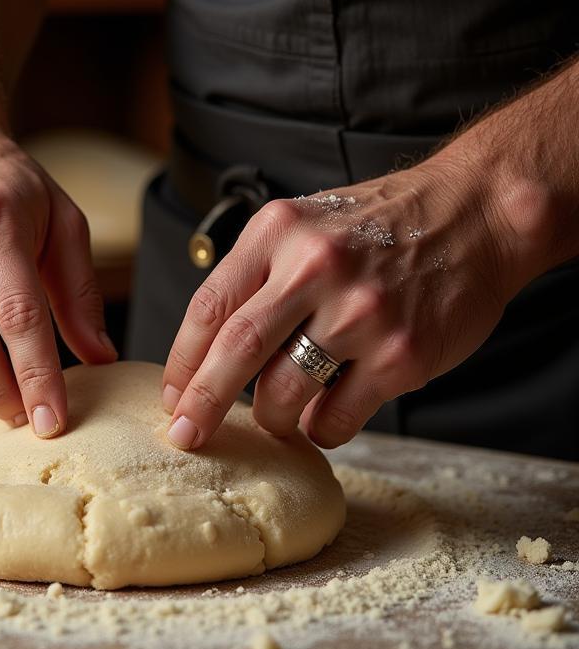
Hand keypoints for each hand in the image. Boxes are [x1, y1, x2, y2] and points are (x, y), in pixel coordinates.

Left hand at [161, 155, 521, 449]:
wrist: (475, 213)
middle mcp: (314, 268)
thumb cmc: (380, 225)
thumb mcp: (304, 224)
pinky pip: (336, 417)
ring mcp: (360, 313)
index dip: (183, 360)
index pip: (210, 306)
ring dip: (270, 418)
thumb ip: (256, 274)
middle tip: (185, 435)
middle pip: (236, 350)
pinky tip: (323, 414)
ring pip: (284, 392)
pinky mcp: (401, 354)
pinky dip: (318, 428)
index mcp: (279, 231)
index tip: (173, 395)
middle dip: (202, 402)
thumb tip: (210, 354)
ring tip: (276, 416)